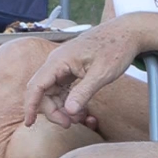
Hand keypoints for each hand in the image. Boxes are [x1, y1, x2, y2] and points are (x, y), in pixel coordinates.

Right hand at [23, 21, 139, 128]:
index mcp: (58, 60)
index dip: (30, 106)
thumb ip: (84, 92)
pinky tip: (81, 109)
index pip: (36, 86)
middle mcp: (57, 62)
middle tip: (70, 124)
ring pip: (53, 91)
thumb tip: (69, 111)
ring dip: (62, 107)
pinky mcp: (71, 68)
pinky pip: (63, 88)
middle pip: (44, 91)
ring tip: (80, 118)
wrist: (128, 33)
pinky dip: (70, 100)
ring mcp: (64, 65)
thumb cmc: (116, 48)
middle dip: (54, 110)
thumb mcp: (102, 74)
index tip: (29, 123)